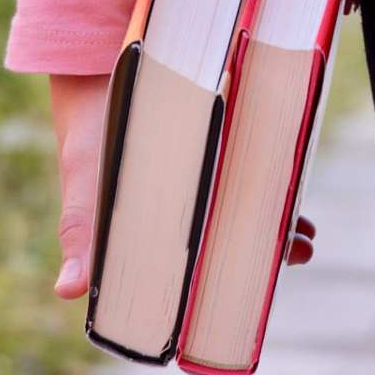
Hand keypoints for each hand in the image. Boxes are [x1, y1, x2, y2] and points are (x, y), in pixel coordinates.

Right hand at [47, 74, 316, 299]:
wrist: (104, 82)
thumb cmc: (92, 145)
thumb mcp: (86, 189)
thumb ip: (81, 237)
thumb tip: (68, 292)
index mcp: (156, 239)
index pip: (193, 276)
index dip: (223, 288)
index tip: (254, 291)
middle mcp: (186, 218)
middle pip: (230, 245)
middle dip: (265, 255)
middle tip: (299, 254)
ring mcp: (207, 186)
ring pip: (246, 215)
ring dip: (276, 227)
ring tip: (306, 237)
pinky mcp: (222, 155)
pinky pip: (252, 178)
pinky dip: (273, 189)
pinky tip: (294, 193)